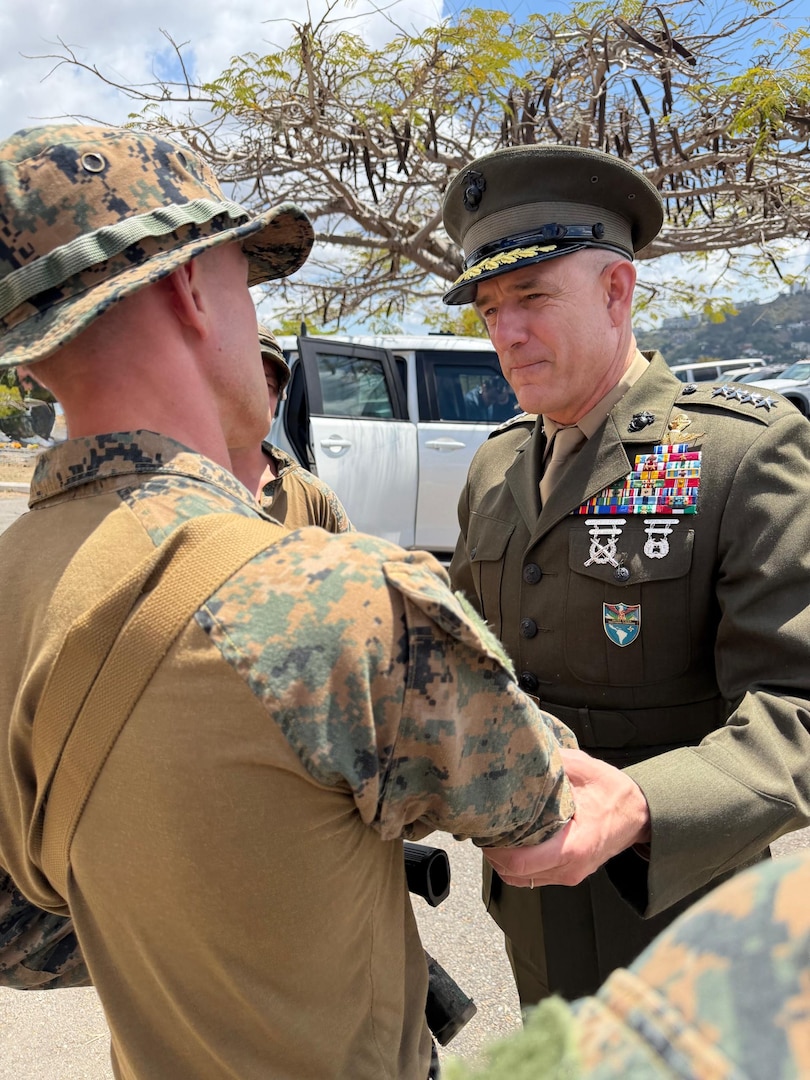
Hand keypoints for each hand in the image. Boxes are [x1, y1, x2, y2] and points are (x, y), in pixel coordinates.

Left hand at [484, 748, 650, 887]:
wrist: (640, 814)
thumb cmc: (615, 793)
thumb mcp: (583, 768)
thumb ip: (554, 762)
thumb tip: (524, 749)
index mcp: (573, 847)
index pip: (520, 863)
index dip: (495, 850)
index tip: (484, 831)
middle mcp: (570, 868)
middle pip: (515, 875)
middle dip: (494, 854)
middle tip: (485, 829)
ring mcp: (570, 874)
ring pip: (523, 880)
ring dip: (505, 861)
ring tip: (497, 835)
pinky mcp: (570, 873)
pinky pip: (535, 877)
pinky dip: (519, 865)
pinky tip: (514, 843)